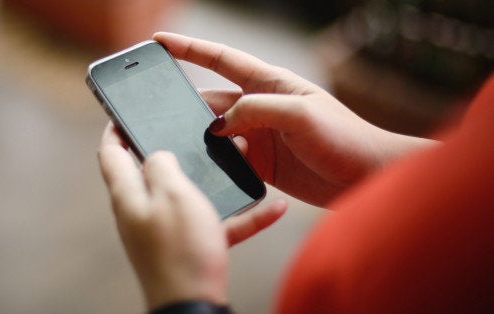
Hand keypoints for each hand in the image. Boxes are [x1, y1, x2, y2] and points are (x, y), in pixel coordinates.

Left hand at [98, 123, 285, 308]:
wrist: (194, 306)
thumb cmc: (180, 250)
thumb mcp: (171, 194)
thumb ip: (161, 164)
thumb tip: (156, 154)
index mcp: (130, 194)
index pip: (111, 153)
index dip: (115, 128)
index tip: (125, 113)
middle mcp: (144, 211)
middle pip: (155, 171)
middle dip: (177, 149)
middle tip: (198, 132)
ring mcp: (167, 231)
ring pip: (192, 195)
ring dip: (218, 180)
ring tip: (244, 160)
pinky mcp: (190, 248)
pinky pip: (217, 224)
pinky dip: (242, 216)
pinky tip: (273, 208)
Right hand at [154, 32, 436, 205]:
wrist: (366, 177)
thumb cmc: (345, 138)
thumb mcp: (301, 114)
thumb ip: (256, 110)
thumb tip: (218, 125)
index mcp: (270, 83)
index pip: (221, 60)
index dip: (189, 49)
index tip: (159, 43)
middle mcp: (260, 106)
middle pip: (211, 101)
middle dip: (184, 105)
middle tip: (154, 112)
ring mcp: (259, 135)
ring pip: (216, 133)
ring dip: (199, 139)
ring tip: (176, 146)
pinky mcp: (262, 163)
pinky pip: (228, 159)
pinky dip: (215, 162)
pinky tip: (203, 169)